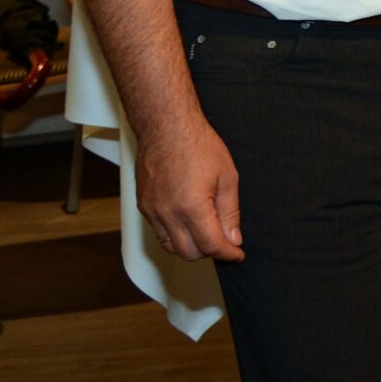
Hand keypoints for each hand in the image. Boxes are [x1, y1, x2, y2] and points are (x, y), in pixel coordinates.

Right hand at [134, 109, 245, 262]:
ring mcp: (152, 211)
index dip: (228, 254)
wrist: (166, 127)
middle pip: (188, 253)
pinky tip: (188, 222)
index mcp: (192, 207)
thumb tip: (234, 238)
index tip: (237, 254)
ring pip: (171, 246)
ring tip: (207, 233)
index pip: (211, 245)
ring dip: (190, 246)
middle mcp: (168, 214)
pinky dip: (175, 235)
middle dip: (210, 253)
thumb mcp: (227, 177)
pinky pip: (159, 232)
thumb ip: (230, 212)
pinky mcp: (143, 206)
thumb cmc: (198, 145)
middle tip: (224, 242)